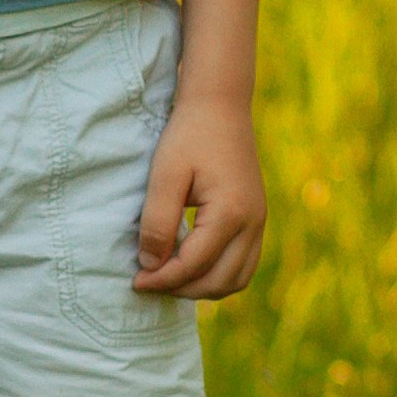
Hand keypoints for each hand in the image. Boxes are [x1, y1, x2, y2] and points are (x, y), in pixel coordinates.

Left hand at [133, 91, 265, 298]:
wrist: (220, 107)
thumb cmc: (189, 136)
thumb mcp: (164, 175)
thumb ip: (157, 222)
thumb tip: (150, 265)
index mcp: (231, 213)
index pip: (194, 265)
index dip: (163, 279)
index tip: (136, 281)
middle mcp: (253, 223)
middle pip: (219, 281)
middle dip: (182, 289)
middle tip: (149, 282)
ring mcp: (259, 222)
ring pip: (235, 279)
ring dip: (202, 287)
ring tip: (168, 278)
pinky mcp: (256, 219)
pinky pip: (243, 264)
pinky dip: (218, 275)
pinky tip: (190, 266)